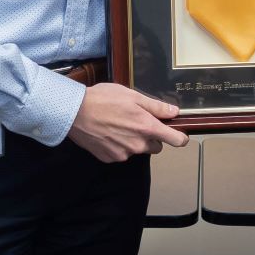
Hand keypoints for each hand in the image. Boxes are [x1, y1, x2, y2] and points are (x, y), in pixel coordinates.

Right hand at [67, 83, 187, 162]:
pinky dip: (118, 146)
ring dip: (133, 141)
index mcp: (147, 127)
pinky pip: (122, 154)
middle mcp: (138, 144)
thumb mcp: (132, 96)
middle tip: (136, 122)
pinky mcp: (110, 158)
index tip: (178, 134)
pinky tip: (108, 133)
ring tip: (118, 125)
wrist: (74, 112)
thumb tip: (174, 112)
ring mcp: (124, 153)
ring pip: (137, 150)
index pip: (175, 140)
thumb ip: (156, 106)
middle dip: (151, 136)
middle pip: (156, 146)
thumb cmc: (103, 99)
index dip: (179, 137)